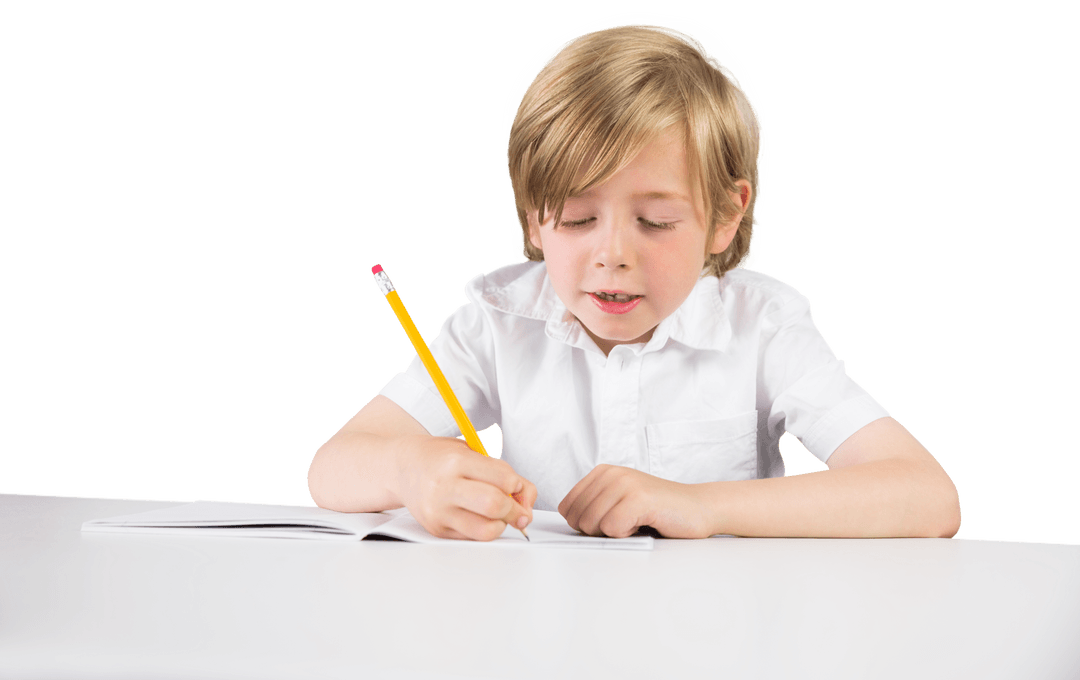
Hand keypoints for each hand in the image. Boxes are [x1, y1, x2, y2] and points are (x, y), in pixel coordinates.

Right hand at [396, 435, 536, 540]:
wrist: (404, 467)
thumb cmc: (441, 458)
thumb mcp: (473, 451)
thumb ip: (503, 472)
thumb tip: (527, 500)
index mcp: (456, 461)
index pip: (503, 479)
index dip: (518, 485)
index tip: (517, 485)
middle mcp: (444, 487)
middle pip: (495, 506)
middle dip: (515, 510)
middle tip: (517, 509)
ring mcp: (438, 511)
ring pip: (486, 530)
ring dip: (502, 525)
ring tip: (498, 515)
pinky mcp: (437, 529)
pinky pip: (473, 537)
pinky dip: (484, 529)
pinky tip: (479, 517)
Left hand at [558, 464, 711, 538]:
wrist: (699, 508)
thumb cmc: (659, 511)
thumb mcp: (618, 502)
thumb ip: (593, 507)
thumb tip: (568, 523)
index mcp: (602, 472)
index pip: (566, 508)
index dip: (585, 525)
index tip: (612, 520)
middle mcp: (611, 473)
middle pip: (577, 519)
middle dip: (600, 531)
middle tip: (628, 522)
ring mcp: (624, 483)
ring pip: (591, 525)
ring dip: (616, 533)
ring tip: (638, 521)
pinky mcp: (638, 498)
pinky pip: (612, 529)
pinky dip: (628, 535)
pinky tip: (645, 524)